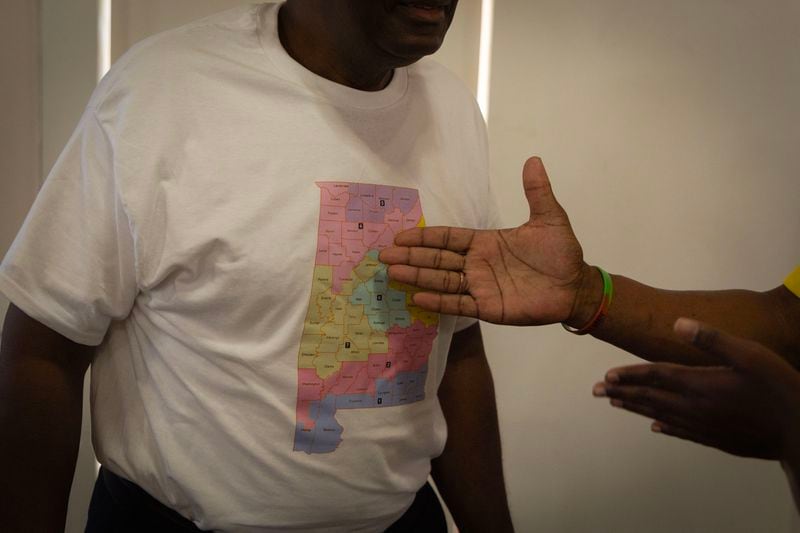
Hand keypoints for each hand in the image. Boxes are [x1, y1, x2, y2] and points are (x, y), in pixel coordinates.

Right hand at [380, 157, 596, 325]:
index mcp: (485, 242)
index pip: (448, 238)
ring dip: (417, 277)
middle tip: (384, 256)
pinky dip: (439, 301)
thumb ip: (536, 192)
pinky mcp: (488, 307)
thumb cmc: (562, 253)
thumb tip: (533, 159)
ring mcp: (480, 286)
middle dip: (411, 257)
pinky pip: (458, 304)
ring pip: (442, 281)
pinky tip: (417, 298)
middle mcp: (477, 264)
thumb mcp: (549, 218)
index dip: (424, 237)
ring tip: (393, 274)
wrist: (576, 286)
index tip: (400, 236)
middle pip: (437, 259)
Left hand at [594, 318, 799, 459]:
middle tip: (596, 391)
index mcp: (698, 384)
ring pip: (660, 415)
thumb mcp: (748, 354)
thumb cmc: (777, 387)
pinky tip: (655, 427)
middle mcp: (694, 407)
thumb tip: (677, 323)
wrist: (799, 431)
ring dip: (636, 408)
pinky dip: (665, 427)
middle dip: (621, 392)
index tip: (607, 376)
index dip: (629, 375)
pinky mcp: (716, 439)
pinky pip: (681, 432)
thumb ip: (711, 338)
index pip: (654, 377)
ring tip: (615, 404)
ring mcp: (704, 426)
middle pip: (650, 397)